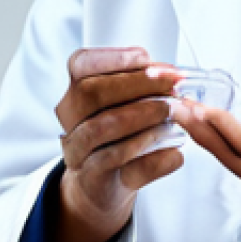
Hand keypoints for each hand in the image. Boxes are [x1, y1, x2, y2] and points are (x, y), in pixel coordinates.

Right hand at [53, 47, 184, 241]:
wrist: (103, 184)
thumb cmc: (119, 135)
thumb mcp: (128, 105)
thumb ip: (144, 87)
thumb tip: (170, 74)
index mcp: (76, 90)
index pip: (81, 64)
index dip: (113, 58)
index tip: (146, 57)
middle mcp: (70, 116)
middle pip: (91, 92)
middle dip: (136, 84)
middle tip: (170, 85)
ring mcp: (77, 147)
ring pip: (100, 127)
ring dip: (140, 115)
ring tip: (169, 111)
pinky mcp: (91, 176)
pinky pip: (116, 159)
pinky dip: (147, 150)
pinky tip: (170, 146)